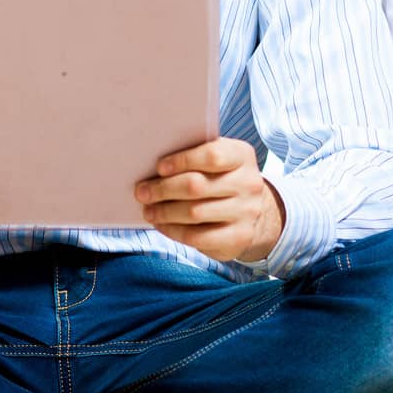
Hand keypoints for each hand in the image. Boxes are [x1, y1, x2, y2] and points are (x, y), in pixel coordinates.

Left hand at [135, 138, 284, 261]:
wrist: (251, 210)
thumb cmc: (220, 178)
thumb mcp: (216, 160)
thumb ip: (193, 156)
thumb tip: (151, 165)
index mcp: (241, 155)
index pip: (212, 155)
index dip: (182, 161)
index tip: (159, 167)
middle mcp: (249, 183)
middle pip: (197, 185)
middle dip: (163, 189)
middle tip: (141, 192)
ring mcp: (247, 212)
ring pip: (195, 213)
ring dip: (164, 212)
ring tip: (148, 210)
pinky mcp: (239, 237)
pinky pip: (198, 237)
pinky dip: (174, 231)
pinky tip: (162, 225)